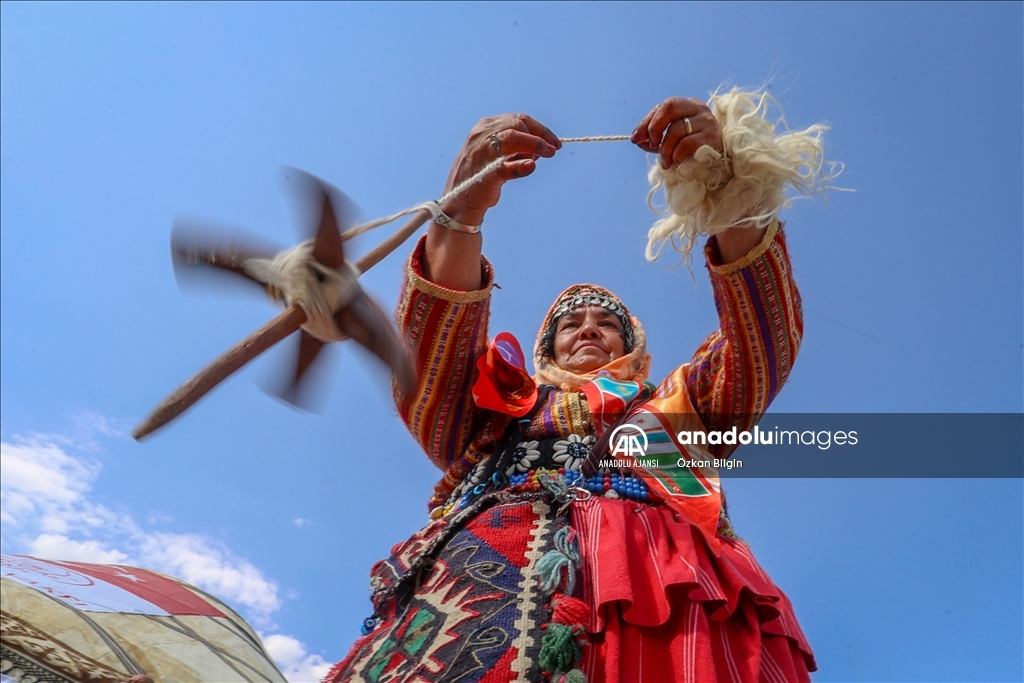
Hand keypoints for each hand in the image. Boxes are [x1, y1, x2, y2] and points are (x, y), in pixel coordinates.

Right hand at [440, 114, 560, 225]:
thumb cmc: (481, 176)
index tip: (554, 142)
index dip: (540, 129)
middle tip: (553, 150)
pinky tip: (531, 166)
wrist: (460, 200)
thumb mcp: (497, 154)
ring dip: (534, 144)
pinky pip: (505, 167)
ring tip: (547, 154)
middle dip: (540, 135)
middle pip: (517, 124)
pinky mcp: (484, 174)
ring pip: (512, 137)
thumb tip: (541, 147)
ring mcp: (482, 153)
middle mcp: (481, 135)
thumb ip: (516, 147)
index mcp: (484, 128)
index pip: (517, 119)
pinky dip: (520, 166)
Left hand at [631, 97, 722, 168]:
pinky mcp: (712, 137)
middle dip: (655, 126)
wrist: (718, 165)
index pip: (663, 107)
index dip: (647, 122)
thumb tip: (636, 139)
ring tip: (665, 162)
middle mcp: (697, 109)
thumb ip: (652, 139)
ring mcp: (707, 121)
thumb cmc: (691, 151)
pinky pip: (687, 143)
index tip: (635, 138)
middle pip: (670, 106)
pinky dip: (677, 154)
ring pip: (677, 128)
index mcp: (687, 106)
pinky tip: (676, 161)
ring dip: (665, 149)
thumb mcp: (669, 142)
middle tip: (652, 145)